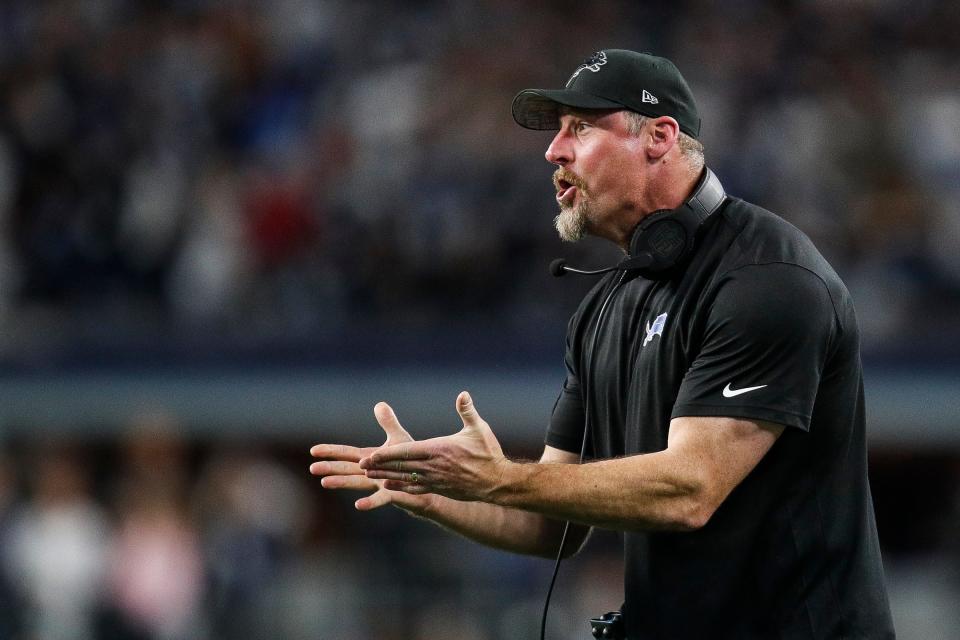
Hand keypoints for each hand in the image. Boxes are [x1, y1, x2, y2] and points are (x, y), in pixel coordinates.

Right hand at [309, 402, 430, 511]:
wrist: (427, 484)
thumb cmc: (410, 464)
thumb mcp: (398, 440)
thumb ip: (388, 424)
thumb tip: (379, 404)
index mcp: (371, 459)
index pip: (348, 454)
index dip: (331, 452)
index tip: (313, 450)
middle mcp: (372, 473)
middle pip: (348, 469)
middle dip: (331, 468)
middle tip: (312, 469)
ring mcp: (380, 485)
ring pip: (358, 483)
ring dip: (342, 483)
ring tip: (325, 483)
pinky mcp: (394, 494)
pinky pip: (381, 499)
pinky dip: (370, 502)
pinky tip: (358, 505)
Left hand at [359, 391, 508, 501]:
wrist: (498, 482)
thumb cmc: (489, 454)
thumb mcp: (479, 429)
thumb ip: (468, 411)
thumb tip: (463, 394)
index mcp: (439, 450)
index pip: (407, 452)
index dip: (386, 455)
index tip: (370, 455)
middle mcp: (434, 467)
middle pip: (401, 466)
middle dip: (380, 466)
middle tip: (360, 465)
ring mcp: (435, 480)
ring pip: (405, 478)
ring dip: (385, 476)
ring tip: (367, 475)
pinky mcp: (439, 488)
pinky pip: (415, 488)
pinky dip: (400, 486)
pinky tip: (388, 486)